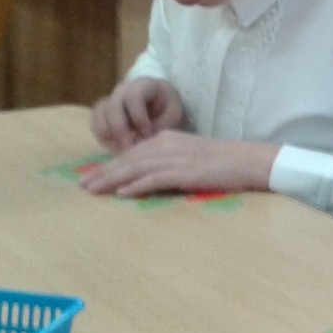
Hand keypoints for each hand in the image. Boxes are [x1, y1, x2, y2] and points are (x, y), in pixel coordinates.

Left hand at [79, 130, 278, 197]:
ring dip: (113, 180)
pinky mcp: (185, 172)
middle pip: (128, 159)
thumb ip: (167, 162)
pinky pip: (155, 178)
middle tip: (84, 186)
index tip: (93, 176)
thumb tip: (147, 177)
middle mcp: (166, 144)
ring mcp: (175, 158)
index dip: (110, 165)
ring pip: (136, 168)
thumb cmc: (222, 162)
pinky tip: (123, 193)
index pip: (131, 152)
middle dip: (104, 173)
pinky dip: (137, 185)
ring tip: (94, 190)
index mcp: (166, 139)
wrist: (247, 160)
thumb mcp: (189, 156)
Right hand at [91, 78, 184, 150]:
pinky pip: (95, 122)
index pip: (134, 97)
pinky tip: (115, 146)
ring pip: (100, 113)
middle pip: (113, 106)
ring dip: (108, 133)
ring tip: (122, 149)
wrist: (158, 101)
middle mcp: (122, 90)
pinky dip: (102, 136)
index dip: (138, 117)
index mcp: (143, 85)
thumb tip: (142, 140)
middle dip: (120, 129)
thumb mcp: (173, 114)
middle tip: (129, 148)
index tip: (147, 134)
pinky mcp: (102, 112)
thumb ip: (161, 125)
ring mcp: (110, 99)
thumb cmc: (167, 107)